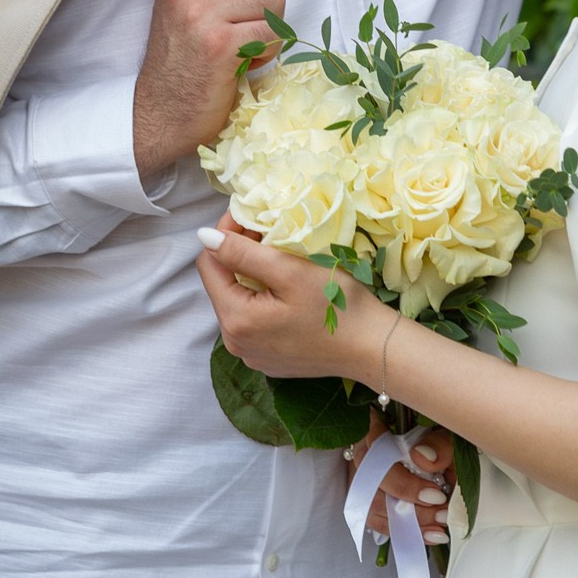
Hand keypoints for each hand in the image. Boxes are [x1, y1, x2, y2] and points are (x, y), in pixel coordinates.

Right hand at [133, 0, 282, 174]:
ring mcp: (203, 11)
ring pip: (276, 1)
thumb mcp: (186, 3)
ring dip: (270, 29)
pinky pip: (275, 34)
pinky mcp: (222, 42)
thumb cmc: (186, 58)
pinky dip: (268, 54)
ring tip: (241, 46)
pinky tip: (242, 64)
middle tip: (243, 23)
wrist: (163, 112)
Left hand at [197, 218, 455, 540]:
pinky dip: (266, 301)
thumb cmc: (337, 306)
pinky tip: (291, 292)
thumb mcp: (289, 271)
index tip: (251, 218)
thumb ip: (242, 253)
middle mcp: (236, 343)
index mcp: (235, 320)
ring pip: (240, 303)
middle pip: (223, 285)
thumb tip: (204, 236)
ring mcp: (253, 355)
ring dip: (254, 277)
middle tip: (271, 235)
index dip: (225, 235)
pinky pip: (256, 322)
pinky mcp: (270, 360)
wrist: (374, 349)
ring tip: (283, 260)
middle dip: (240, 256)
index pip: (209, 265)